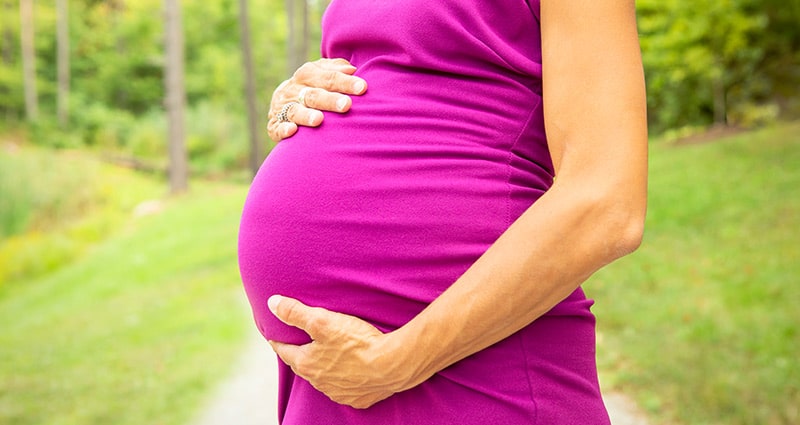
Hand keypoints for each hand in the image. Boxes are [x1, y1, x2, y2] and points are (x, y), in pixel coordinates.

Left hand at [267, 295, 412, 408]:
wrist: (392, 365)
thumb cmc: (357, 342)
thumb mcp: (322, 320)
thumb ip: (295, 312)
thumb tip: (272, 303)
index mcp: (306, 364)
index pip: (284, 351)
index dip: (279, 341)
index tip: (275, 336)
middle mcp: (319, 382)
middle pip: (303, 366)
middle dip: (301, 355)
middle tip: (300, 344)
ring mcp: (338, 392)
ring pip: (323, 379)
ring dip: (323, 368)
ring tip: (327, 356)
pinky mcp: (358, 398)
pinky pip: (345, 389)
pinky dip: (344, 380)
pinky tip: (350, 372)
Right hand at [268, 58, 367, 141]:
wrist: (280, 101)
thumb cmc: (313, 86)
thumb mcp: (322, 73)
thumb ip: (336, 69)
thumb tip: (352, 69)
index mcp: (307, 74)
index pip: (329, 77)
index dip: (345, 82)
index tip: (363, 87)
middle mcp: (294, 90)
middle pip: (314, 94)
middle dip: (330, 100)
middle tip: (346, 105)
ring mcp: (283, 107)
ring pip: (295, 111)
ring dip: (306, 115)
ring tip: (319, 119)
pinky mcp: (274, 125)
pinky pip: (277, 128)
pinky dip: (283, 129)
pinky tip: (292, 130)